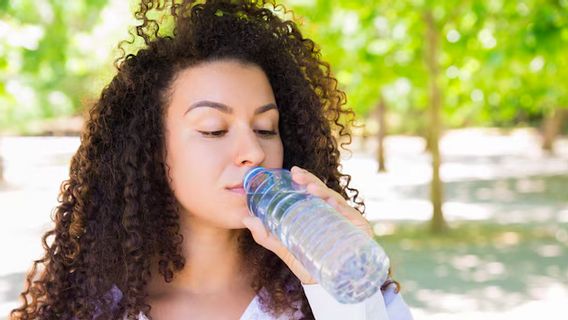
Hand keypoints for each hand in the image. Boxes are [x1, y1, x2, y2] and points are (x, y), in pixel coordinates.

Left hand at [241, 165, 373, 284]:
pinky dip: (344, 210)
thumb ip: (266, 235)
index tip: (293, 171)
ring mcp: (347, 221)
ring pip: (337, 202)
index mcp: (319, 213)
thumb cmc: (308, 264)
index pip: (313, 192)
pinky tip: (335, 206)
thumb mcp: (285, 248)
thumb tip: (247, 219)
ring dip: (325, 193)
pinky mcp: (359, 232)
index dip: (305, 179)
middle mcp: (334, 213)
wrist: (327, 288)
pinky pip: (353, 218)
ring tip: (311, 189)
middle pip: (324, 193)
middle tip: (297, 175)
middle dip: (312, 181)